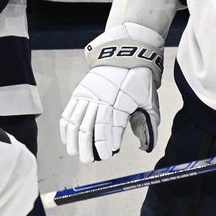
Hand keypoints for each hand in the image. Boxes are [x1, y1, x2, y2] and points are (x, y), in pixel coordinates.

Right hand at [60, 23, 164, 162]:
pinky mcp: (79, 92)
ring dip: (73, 139)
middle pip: (88, 127)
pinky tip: (67, 138)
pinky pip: (69, 112)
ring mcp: (87, 96)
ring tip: (75, 153)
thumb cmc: (138, 80)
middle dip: (86, 146)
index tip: (107, 154)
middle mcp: (99, 100)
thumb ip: (148, 125)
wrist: (124, 55)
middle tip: (87, 160)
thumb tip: (146, 147)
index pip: (107, 127)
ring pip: (75, 121)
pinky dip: (66, 127)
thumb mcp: (149, 101)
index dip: (105, 142)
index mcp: (118, 103)